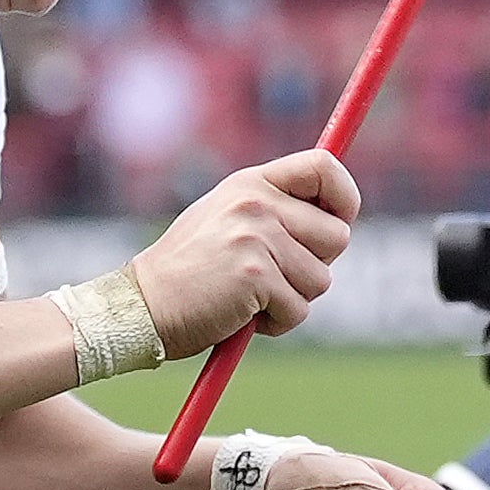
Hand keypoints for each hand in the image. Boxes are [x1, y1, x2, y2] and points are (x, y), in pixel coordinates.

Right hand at [134, 150, 360, 351]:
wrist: (144, 305)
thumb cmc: (190, 272)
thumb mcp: (227, 219)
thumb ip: (273, 212)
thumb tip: (337, 219)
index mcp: (252, 183)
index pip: (323, 165)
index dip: (345, 195)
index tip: (340, 219)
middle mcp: (257, 203)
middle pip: (337, 236)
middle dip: (315, 265)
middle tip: (275, 276)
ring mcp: (257, 238)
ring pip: (321, 280)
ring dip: (292, 299)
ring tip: (250, 297)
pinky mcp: (256, 276)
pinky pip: (299, 310)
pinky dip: (276, 323)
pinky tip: (241, 315)